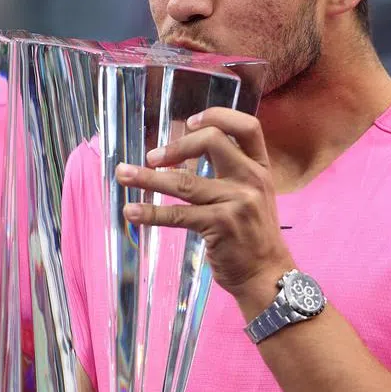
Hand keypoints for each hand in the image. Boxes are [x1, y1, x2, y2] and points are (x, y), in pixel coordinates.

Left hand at [115, 107, 293, 300]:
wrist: (267, 275)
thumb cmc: (253, 235)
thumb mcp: (253, 196)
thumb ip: (231, 174)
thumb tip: (182, 153)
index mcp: (261, 168)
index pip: (247, 126)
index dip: (217, 116)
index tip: (190, 122)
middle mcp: (252, 179)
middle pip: (212, 141)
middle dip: (176, 146)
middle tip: (152, 158)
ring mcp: (237, 201)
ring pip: (185, 181)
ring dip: (148, 177)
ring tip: (123, 175)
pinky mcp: (220, 225)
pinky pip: (178, 215)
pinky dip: (150, 213)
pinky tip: (131, 212)